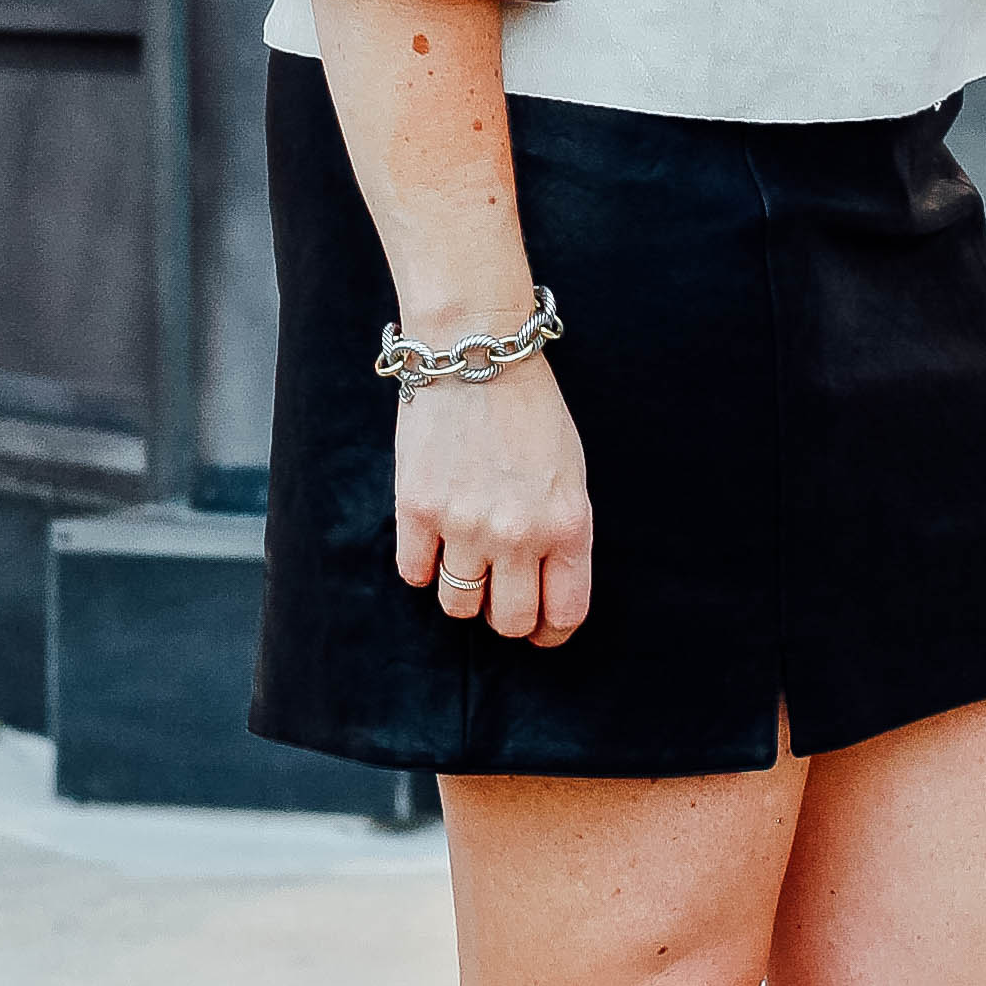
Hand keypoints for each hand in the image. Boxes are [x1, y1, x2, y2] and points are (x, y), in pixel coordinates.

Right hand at [396, 348, 592, 646]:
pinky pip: (415, 574)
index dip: (550, 631)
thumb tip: (544, 586)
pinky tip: (433, 537)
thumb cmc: (529, 411)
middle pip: (509, 621)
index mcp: (568, 524)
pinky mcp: (417, 510)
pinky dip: (423, 564)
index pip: (564, 614)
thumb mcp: (570, 473)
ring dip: (462, 592)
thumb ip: (561, 532)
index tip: (540, 628)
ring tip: (464, 560)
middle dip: (505, 616)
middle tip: (499, 594)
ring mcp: (465, 524)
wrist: (475, 354)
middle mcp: (518, 534)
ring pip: (458, 606)